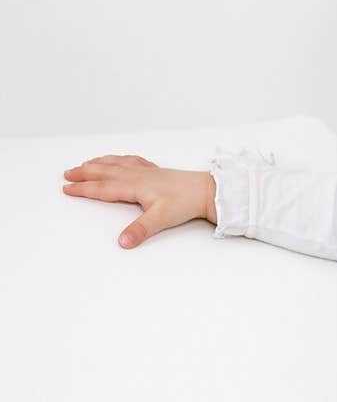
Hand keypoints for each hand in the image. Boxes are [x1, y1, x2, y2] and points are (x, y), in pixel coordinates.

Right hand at [61, 154, 214, 248]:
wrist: (206, 190)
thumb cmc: (185, 202)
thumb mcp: (161, 219)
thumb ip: (140, 230)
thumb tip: (123, 242)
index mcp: (134, 186)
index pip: (102, 188)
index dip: (83, 189)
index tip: (66, 188)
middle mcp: (137, 175)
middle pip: (104, 172)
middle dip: (84, 173)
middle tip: (67, 173)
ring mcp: (145, 171)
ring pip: (115, 164)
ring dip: (98, 164)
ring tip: (85, 164)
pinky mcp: (155, 171)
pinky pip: (130, 160)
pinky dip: (118, 159)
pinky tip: (117, 159)